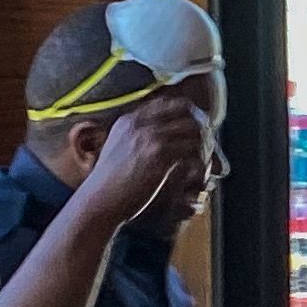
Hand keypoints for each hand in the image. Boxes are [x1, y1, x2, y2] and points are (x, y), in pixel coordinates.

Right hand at [69, 89, 211, 234]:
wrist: (99, 203)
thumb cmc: (109, 186)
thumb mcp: (118, 153)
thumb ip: (137, 140)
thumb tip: (163, 140)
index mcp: (129, 120)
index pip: (169, 103)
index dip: (188, 114)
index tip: (196, 131)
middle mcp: (140, 123)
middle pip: (186, 110)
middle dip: (201, 126)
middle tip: (208, 146)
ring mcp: (149, 136)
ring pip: (194, 130)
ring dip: (205, 147)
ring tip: (205, 165)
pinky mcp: (159, 154)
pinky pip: (193, 150)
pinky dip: (202, 163)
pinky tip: (200, 176)